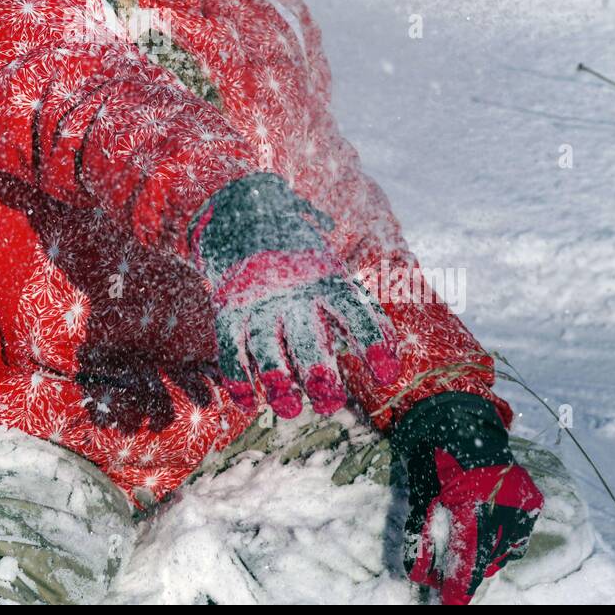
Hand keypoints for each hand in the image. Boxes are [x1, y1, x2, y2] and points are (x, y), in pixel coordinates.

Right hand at [188, 173, 400, 417]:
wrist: (240, 206)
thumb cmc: (297, 248)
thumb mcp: (329, 266)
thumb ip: (355, 305)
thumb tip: (387, 350)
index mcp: (324, 274)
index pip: (353, 309)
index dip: (373, 341)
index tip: (387, 374)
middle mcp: (292, 288)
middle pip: (307, 336)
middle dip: (320, 373)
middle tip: (332, 403)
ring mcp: (257, 297)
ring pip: (266, 346)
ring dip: (278, 382)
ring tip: (291, 409)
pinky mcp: (227, 305)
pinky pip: (229, 345)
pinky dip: (237, 375)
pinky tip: (246, 401)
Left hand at [391, 391, 544, 604]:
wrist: (461, 422)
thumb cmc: (436, 458)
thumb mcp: (423, 496)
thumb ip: (421, 536)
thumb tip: (418, 575)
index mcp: (473, 504)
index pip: (470, 559)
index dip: (460, 586)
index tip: (451, 603)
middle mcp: (504, 505)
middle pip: (489, 558)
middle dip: (470, 570)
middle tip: (453, 575)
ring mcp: (522, 503)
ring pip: (507, 550)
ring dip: (488, 556)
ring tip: (470, 548)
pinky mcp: (532, 499)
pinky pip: (520, 534)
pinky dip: (504, 539)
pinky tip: (488, 531)